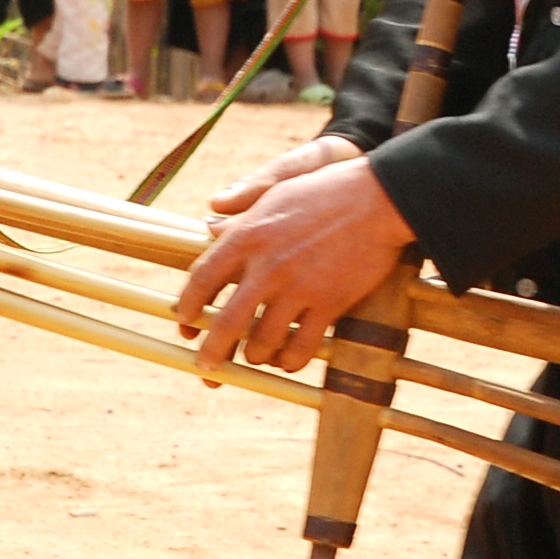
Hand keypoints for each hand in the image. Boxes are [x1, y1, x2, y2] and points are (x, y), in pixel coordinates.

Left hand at [174, 142, 408, 372]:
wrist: (376, 199)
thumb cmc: (322, 192)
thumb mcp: (273, 195)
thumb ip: (240, 218)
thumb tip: (209, 226)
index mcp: (247, 236)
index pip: (202, 278)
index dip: (188, 305)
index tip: (184, 321)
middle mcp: (267, 266)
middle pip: (227, 323)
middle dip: (212, 351)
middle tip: (206, 366)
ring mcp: (298, 288)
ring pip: (264, 342)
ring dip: (255, 356)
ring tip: (253, 358)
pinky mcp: (329, 304)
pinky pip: (302, 347)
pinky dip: (290, 360)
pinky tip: (286, 361)